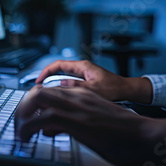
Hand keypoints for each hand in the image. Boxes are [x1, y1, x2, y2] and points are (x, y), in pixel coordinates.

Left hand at [14, 85, 165, 165]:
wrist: (142, 132)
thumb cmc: (124, 130)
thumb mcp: (95, 120)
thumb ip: (74, 120)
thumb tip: (50, 129)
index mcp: (82, 95)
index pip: (48, 90)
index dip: (32, 102)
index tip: (25, 116)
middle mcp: (76, 97)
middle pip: (38, 91)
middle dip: (22, 107)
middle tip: (18, 123)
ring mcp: (76, 108)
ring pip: (37, 100)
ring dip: (22, 116)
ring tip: (19, 131)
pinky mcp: (77, 122)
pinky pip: (43, 119)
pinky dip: (30, 128)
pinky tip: (27, 137)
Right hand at [36, 60, 151, 102]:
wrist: (127, 91)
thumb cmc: (115, 89)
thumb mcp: (94, 90)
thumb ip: (76, 87)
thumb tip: (59, 86)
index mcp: (83, 67)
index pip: (58, 65)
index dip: (45, 72)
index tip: (38, 82)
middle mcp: (82, 69)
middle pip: (59, 72)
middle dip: (48, 81)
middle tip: (40, 92)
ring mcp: (84, 76)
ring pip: (64, 80)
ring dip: (56, 88)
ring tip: (49, 98)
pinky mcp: (86, 83)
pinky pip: (70, 85)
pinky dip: (64, 92)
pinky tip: (61, 101)